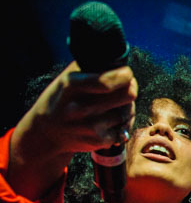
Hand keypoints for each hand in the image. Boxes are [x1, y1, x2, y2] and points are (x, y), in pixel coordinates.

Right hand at [15, 62, 135, 157]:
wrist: (47, 133)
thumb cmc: (62, 99)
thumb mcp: (67, 79)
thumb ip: (90, 68)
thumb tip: (118, 62)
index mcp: (72, 85)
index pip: (109, 80)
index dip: (125, 75)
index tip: (127, 73)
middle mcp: (81, 107)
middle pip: (127, 95)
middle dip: (131, 88)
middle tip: (128, 86)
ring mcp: (91, 126)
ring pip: (128, 112)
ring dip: (128, 107)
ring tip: (117, 105)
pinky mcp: (99, 140)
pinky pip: (125, 129)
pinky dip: (123, 124)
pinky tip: (114, 121)